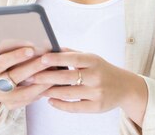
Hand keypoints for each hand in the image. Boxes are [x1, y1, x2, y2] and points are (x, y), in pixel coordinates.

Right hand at [0, 47, 54, 110]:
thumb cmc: (2, 62)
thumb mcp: (2, 55)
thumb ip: (14, 50)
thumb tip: (37, 44)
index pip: (2, 62)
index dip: (16, 56)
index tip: (31, 49)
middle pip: (15, 77)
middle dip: (33, 67)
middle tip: (47, 59)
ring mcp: (3, 98)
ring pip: (25, 92)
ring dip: (41, 82)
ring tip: (54, 72)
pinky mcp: (11, 105)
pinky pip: (29, 100)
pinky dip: (41, 91)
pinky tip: (51, 82)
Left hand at [29, 48, 146, 117]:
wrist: (125, 87)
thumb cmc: (102, 69)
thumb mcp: (91, 58)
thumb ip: (72, 53)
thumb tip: (50, 48)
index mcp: (93, 61)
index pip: (73, 59)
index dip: (57, 59)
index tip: (41, 58)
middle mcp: (96, 76)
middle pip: (67, 77)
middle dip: (46, 77)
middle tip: (30, 76)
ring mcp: (97, 93)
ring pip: (68, 93)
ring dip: (50, 91)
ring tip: (36, 88)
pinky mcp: (96, 107)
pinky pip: (74, 107)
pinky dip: (60, 104)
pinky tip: (50, 100)